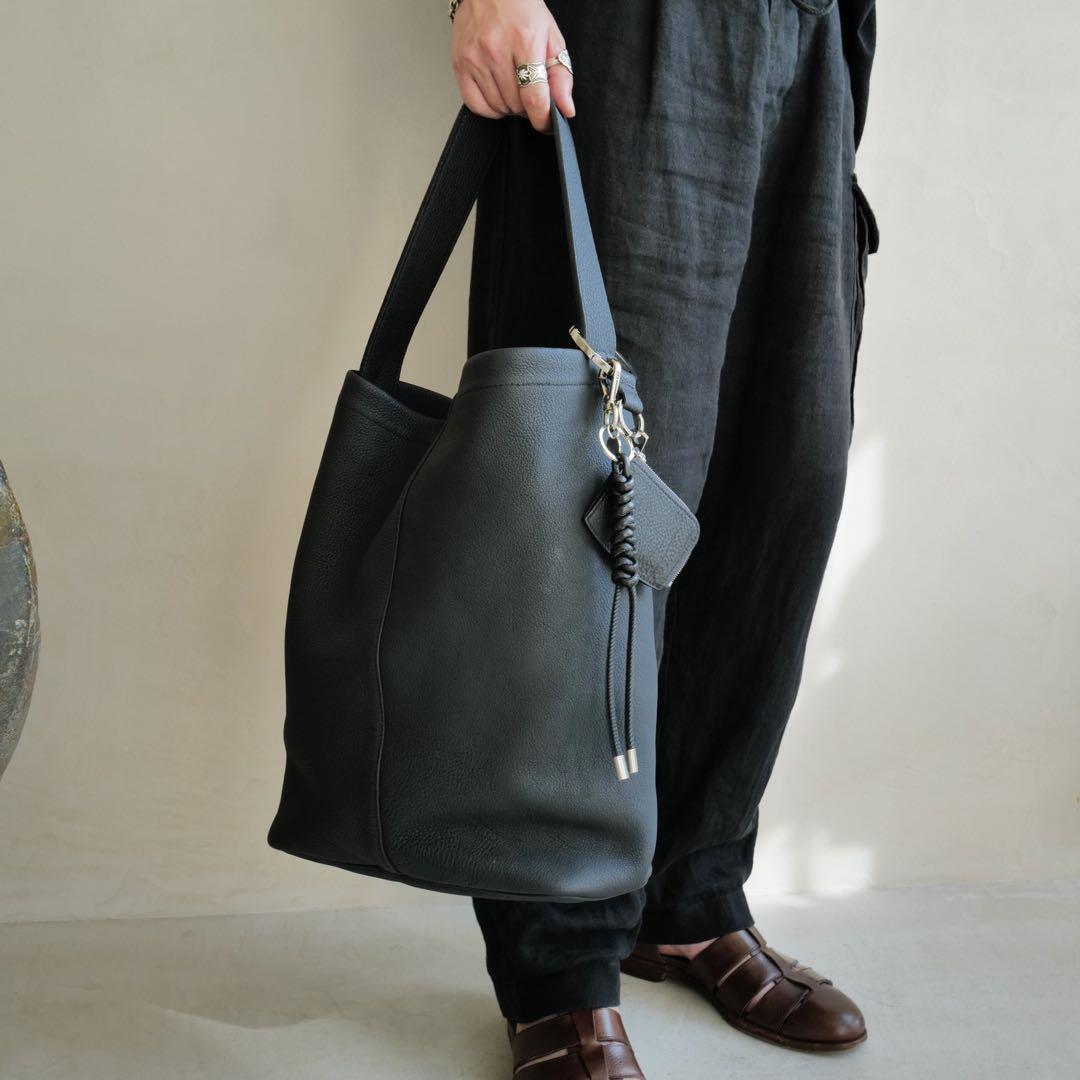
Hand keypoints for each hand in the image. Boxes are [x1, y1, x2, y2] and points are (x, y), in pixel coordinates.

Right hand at [451, 0, 574, 132]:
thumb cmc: (521, 8)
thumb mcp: (551, 36)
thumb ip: (561, 75)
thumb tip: (565, 109)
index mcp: (524, 40)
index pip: (534, 98)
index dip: (543, 118)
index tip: (547, 124)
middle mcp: (495, 50)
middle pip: (516, 105)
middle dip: (528, 106)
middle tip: (530, 91)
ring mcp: (474, 58)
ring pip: (498, 108)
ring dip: (510, 106)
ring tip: (514, 86)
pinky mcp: (459, 64)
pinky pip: (476, 106)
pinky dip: (490, 108)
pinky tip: (498, 94)